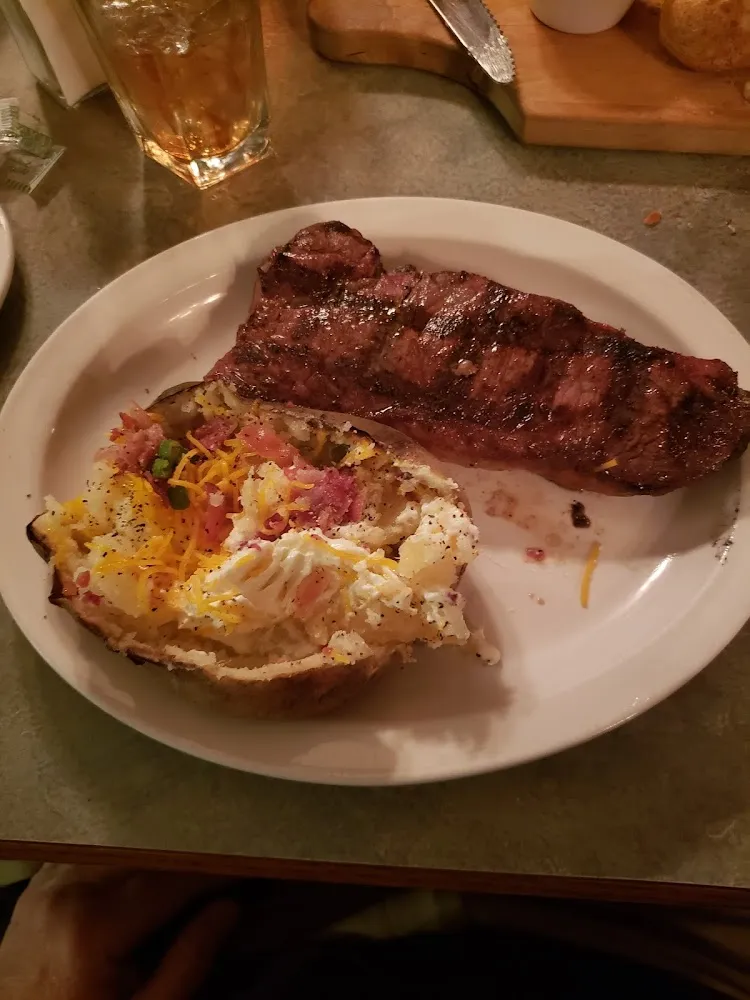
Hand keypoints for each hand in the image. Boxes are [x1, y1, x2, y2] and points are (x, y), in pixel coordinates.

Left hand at [0, 864, 239, 999]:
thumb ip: (188, 962)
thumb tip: (229, 907)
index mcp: (95, 928)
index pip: (171, 881)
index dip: (216, 871)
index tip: (252, 864)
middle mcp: (67, 893)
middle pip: (145, 854)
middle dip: (190, 855)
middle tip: (229, 857)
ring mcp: (45, 887)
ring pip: (117, 846)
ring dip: (157, 850)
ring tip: (193, 860)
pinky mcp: (35, 890)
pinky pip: (89, 855)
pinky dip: (121, 855)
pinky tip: (144, 865)